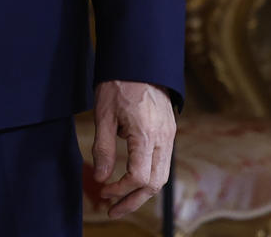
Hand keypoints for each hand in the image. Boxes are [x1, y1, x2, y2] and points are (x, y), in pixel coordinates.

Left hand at [91, 79, 174, 217]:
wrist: (139, 61)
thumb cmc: (118, 84)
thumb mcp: (103, 115)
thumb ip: (103, 148)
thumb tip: (101, 178)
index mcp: (146, 134)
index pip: (139, 177)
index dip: (120, 190)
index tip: (103, 192)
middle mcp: (163, 138)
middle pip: (155, 184)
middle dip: (133, 200)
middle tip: (111, 209)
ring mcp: (169, 136)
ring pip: (162, 176)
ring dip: (141, 192)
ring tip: (119, 200)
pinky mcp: (169, 132)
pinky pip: (162, 162)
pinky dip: (148, 176)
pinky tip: (131, 179)